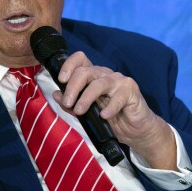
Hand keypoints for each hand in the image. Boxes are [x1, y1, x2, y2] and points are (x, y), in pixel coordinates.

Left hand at [52, 51, 176, 169]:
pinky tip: (104, 116)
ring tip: (80, 111)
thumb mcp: (86, 114)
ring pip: (99, 84)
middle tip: (68, 103)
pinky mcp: (131, 90)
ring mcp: (119, 81)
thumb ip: (71, 104)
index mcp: (93, 76)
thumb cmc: (111, 119)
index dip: (68, 65)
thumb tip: (55, 94)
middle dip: (72, 87)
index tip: (61, 80)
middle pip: (85, 71)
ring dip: (86, 98)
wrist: (136, 131)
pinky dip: (109, 107)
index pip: (80, 60)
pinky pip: (117, 97)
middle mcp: (105, 75)